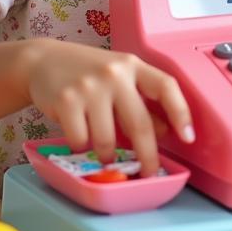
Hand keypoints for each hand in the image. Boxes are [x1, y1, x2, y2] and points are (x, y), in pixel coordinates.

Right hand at [23, 40, 193, 175]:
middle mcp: (114, 72)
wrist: (42, 60)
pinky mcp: (66, 100)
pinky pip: (81, 140)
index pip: (166, 86)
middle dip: (147, 155)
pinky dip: (81, 146)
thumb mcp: (119, 78)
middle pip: (139, 123)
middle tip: (148, 171)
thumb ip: (142, 102)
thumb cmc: (86, 71)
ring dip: (107, 154)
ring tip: (104, 150)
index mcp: (132, 65)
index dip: (181, 112)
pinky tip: (79, 134)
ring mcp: (89, 86)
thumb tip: (166, 131)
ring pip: (107, 139)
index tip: (189, 137)